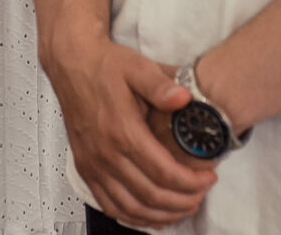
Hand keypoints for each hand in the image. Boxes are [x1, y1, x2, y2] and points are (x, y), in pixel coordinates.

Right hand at [43, 32, 215, 228]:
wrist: (72, 64)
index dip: (191, 182)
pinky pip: (109, 205)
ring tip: (183, 208)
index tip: (208, 177)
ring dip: (160, 215)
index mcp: (122, 131)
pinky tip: (149, 215)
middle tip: (201, 195)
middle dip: (182, 201)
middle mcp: (105, 153)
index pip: (163, 172)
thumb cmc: (105, 66)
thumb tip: (185, 98)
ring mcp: (93, 164)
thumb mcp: (137, 66)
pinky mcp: (85, 168)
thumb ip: (162, 84)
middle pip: (150, 195)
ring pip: (131, 207)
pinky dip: (132, 216)